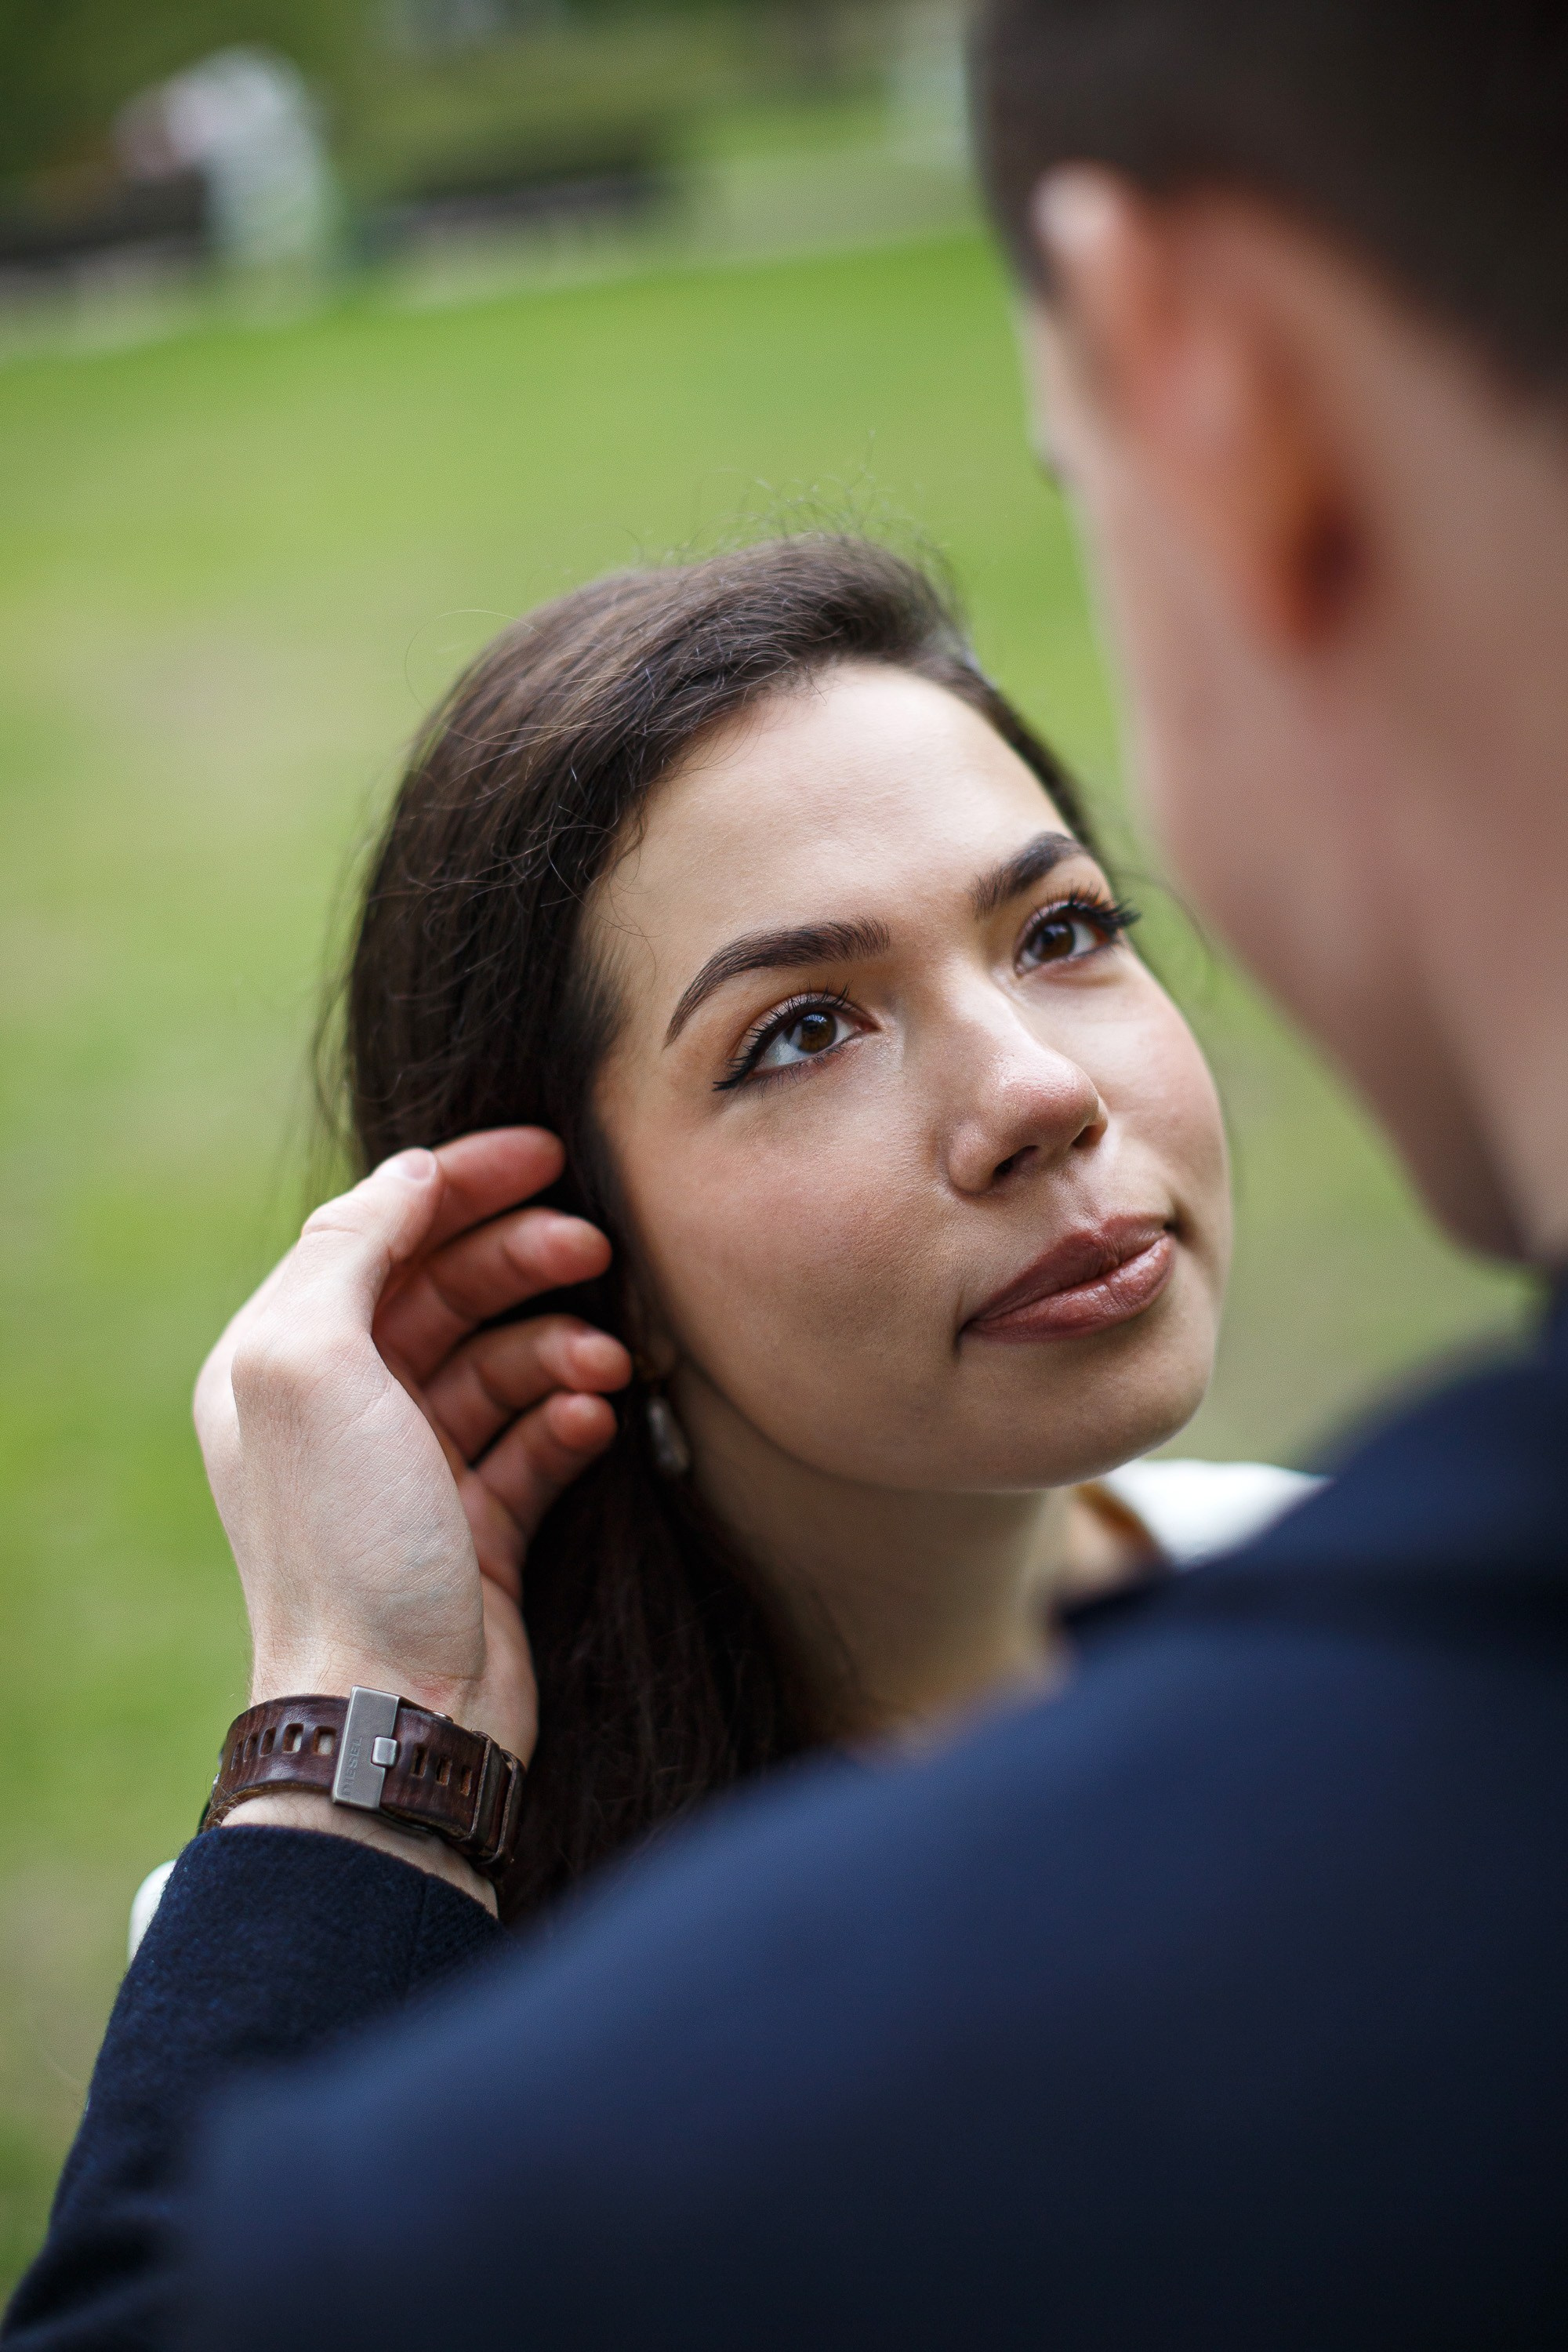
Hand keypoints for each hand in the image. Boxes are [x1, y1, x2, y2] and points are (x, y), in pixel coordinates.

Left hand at [194, 1130, 630, 1771]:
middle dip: (525, 1259)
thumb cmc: (347, 1541)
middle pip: (447, 1289)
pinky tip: (594, 1418)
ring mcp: (414, 1470)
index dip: (458, 1181)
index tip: (547, 1151)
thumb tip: (410, 1173)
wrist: (397, 1714)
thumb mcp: (313, 1363)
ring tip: (607, 1361)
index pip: (377, 1232)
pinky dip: (569, 1417)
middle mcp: (343, 1409)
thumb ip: (351, 1248)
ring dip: (560, 1346)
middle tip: (596, 1248)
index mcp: (284, 1360)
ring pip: (504, 1361)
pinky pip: (537, 1440)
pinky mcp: (481, 1528)